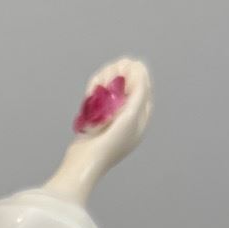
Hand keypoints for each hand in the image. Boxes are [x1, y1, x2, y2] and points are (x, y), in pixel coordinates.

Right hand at [45, 56, 152, 203]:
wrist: (84, 163)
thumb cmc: (110, 143)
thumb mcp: (130, 116)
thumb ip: (138, 92)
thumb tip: (139, 69)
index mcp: (141, 120)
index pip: (144, 90)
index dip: (138, 75)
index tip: (128, 64)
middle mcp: (127, 119)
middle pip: (127, 88)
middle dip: (120, 76)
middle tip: (112, 70)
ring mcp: (110, 119)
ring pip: (110, 92)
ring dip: (105, 81)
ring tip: (99, 82)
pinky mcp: (95, 119)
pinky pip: (97, 99)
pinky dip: (94, 91)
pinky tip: (90, 91)